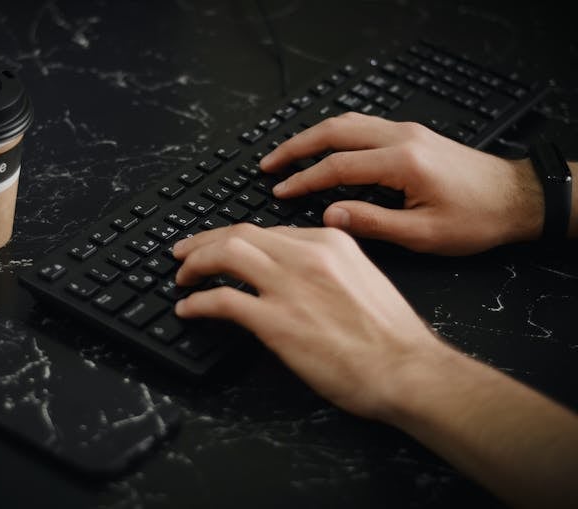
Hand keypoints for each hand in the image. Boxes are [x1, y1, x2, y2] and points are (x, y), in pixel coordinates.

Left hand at [173, 223, 445, 418]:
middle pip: (239, 233)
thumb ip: (327, 268)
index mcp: (331, 242)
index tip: (224, 248)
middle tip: (184, 252)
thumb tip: (294, 276)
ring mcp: (289, 285)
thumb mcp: (362, 279)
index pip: (269, 230)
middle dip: (205, 241)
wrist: (407, 369)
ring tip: (182, 276)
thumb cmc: (391, 335)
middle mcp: (307, 255)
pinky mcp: (276, 321)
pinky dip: (198, 302)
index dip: (237, 239)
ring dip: (195, 263)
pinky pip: (222, 300)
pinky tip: (188, 309)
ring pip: (225, 254)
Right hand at [260, 112, 543, 254]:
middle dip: (296, 147)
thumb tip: (331, 216)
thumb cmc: (476, 219)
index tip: (279, 191)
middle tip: (268, 163)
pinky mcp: (412, 135)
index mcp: (403, 163)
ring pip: (347, 123)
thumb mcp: (423, 234)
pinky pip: (363, 125)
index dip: (304, 180)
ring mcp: (407, 132)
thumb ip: (373, 223)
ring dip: (312, 136)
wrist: (516, 198)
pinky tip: (323, 147)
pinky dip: (334, 134)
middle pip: (334, 132)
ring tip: (287, 154)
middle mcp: (402, 138)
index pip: (337, 167)